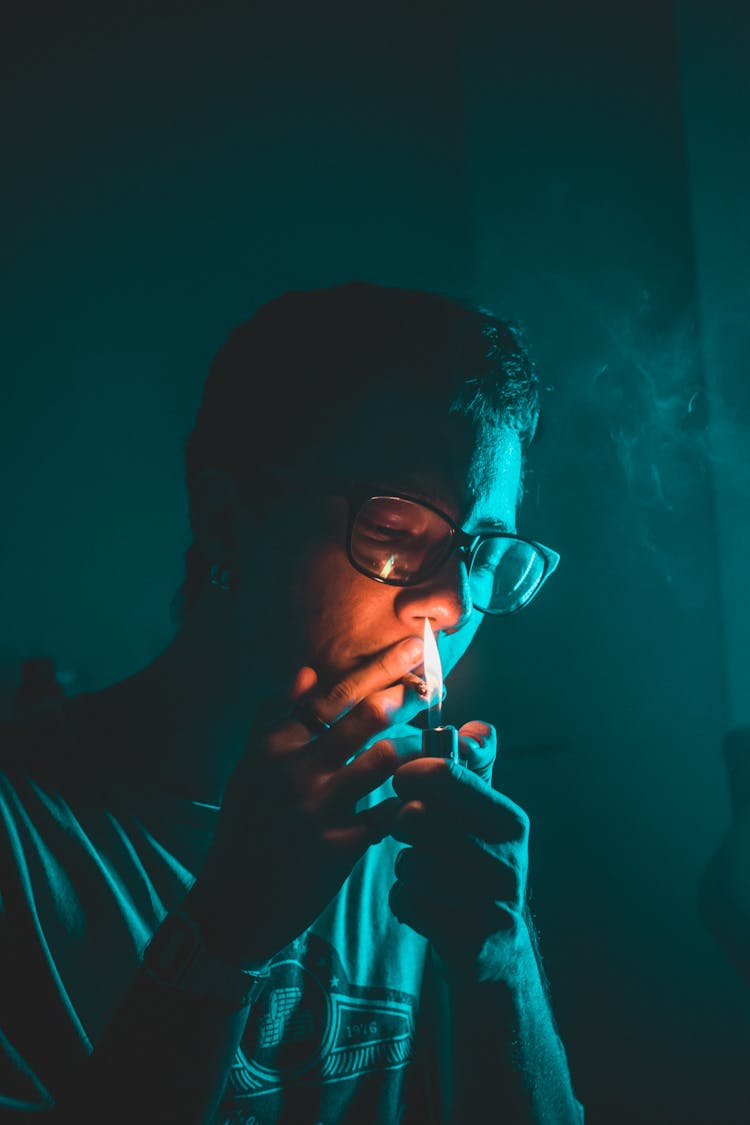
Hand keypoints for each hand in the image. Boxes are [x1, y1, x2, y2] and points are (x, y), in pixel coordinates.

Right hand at [185, 636, 423, 965]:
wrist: (231, 904)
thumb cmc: (246, 829)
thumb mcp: (247, 768)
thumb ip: (274, 717)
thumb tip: (308, 671)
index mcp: (275, 744)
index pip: (333, 692)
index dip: (378, 667)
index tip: (413, 648)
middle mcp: (296, 769)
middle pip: (364, 715)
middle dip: (408, 694)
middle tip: (438, 683)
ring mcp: (318, 807)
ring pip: (385, 759)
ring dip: (419, 745)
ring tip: (444, 736)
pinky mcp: (339, 846)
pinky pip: (391, 813)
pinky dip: (416, 800)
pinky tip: (437, 793)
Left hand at [388, 721, 532, 984]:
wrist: (496, 949)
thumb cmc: (477, 862)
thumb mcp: (483, 810)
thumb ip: (474, 766)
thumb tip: (474, 727)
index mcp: (509, 819)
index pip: (446, 775)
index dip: (413, 773)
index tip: (404, 780)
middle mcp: (508, 859)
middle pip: (418, 817)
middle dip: (404, 823)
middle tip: (410, 827)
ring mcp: (491, 903)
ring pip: (410, 862)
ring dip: (407, 866)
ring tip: (425, 871)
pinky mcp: (470, 940)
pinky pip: (408, 902)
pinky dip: (406, 902)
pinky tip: (426, 904)